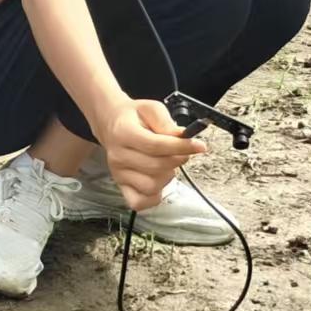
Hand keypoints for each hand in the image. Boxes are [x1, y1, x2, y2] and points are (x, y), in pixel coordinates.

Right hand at [93, 97, 207, 209]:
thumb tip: (182, 136)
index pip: (156, 145)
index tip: (199, 146)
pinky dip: (153, 196)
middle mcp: (118, 156)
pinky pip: (139, 202)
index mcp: (124, 133)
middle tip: (184, 151)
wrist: (112, 123)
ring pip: (151, 186)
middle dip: (178, 159)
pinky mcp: (121, 186)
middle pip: (157, 166)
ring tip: (167, 164)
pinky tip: (159, 181)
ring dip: (167, 176)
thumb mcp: (151, 108)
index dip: (182, 147)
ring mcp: (118, 174)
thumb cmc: (133, 116)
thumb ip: (166, 122)